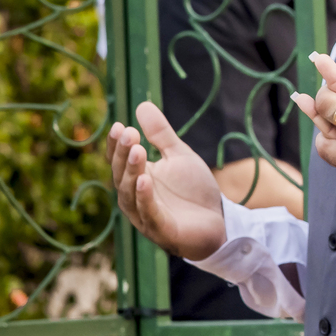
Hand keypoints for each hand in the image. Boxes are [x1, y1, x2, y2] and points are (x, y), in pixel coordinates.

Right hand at [106, 102, 226, 259]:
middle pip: (122, 174)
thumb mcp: (179, 156)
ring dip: (132, 171)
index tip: (120, 125)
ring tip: (138, 150)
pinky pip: (148, 213)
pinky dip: (144, 198)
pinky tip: (145, 180)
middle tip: (128, 133)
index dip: (117, 144)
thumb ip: (161, 134)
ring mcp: (146, 215)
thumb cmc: (194, 190)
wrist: (218, 220)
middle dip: (124, 154)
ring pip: (131, 194)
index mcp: (137, 178)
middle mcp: (135, 197)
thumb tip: (142, 105)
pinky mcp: (161, 230)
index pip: (119, 160)